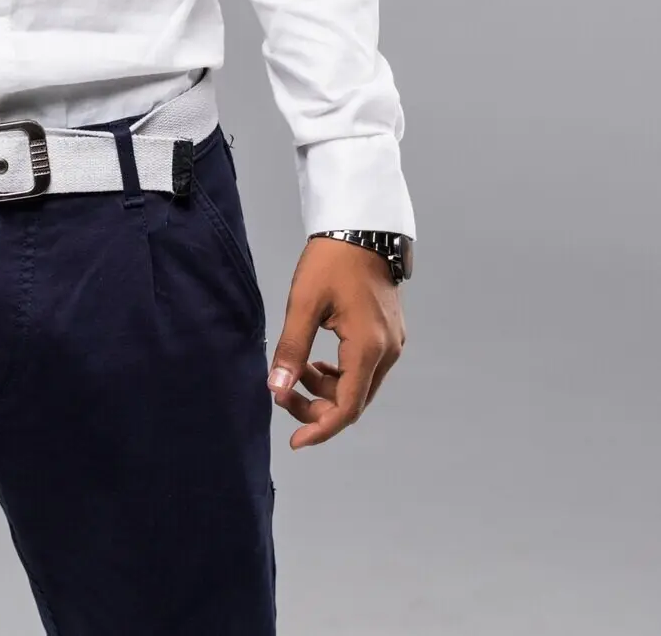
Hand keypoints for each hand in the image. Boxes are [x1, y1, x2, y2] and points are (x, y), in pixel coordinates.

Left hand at [266, 237, 405, 448]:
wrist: (360, 227)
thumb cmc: (331, 261)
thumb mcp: (303, 303)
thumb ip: (291, 349)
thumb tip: (275, 389)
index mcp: (369, 348)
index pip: (346, 408)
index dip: (320, 428)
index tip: (294, 441)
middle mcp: (388, 352)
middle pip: (354, 401)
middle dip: (317, 406)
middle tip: (283, 394)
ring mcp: (393, 343)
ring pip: (359, 385)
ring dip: (326, 387)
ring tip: (295, 367)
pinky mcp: (390, 334)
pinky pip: (364, 368)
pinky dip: (339, 372)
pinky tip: (316, 360)